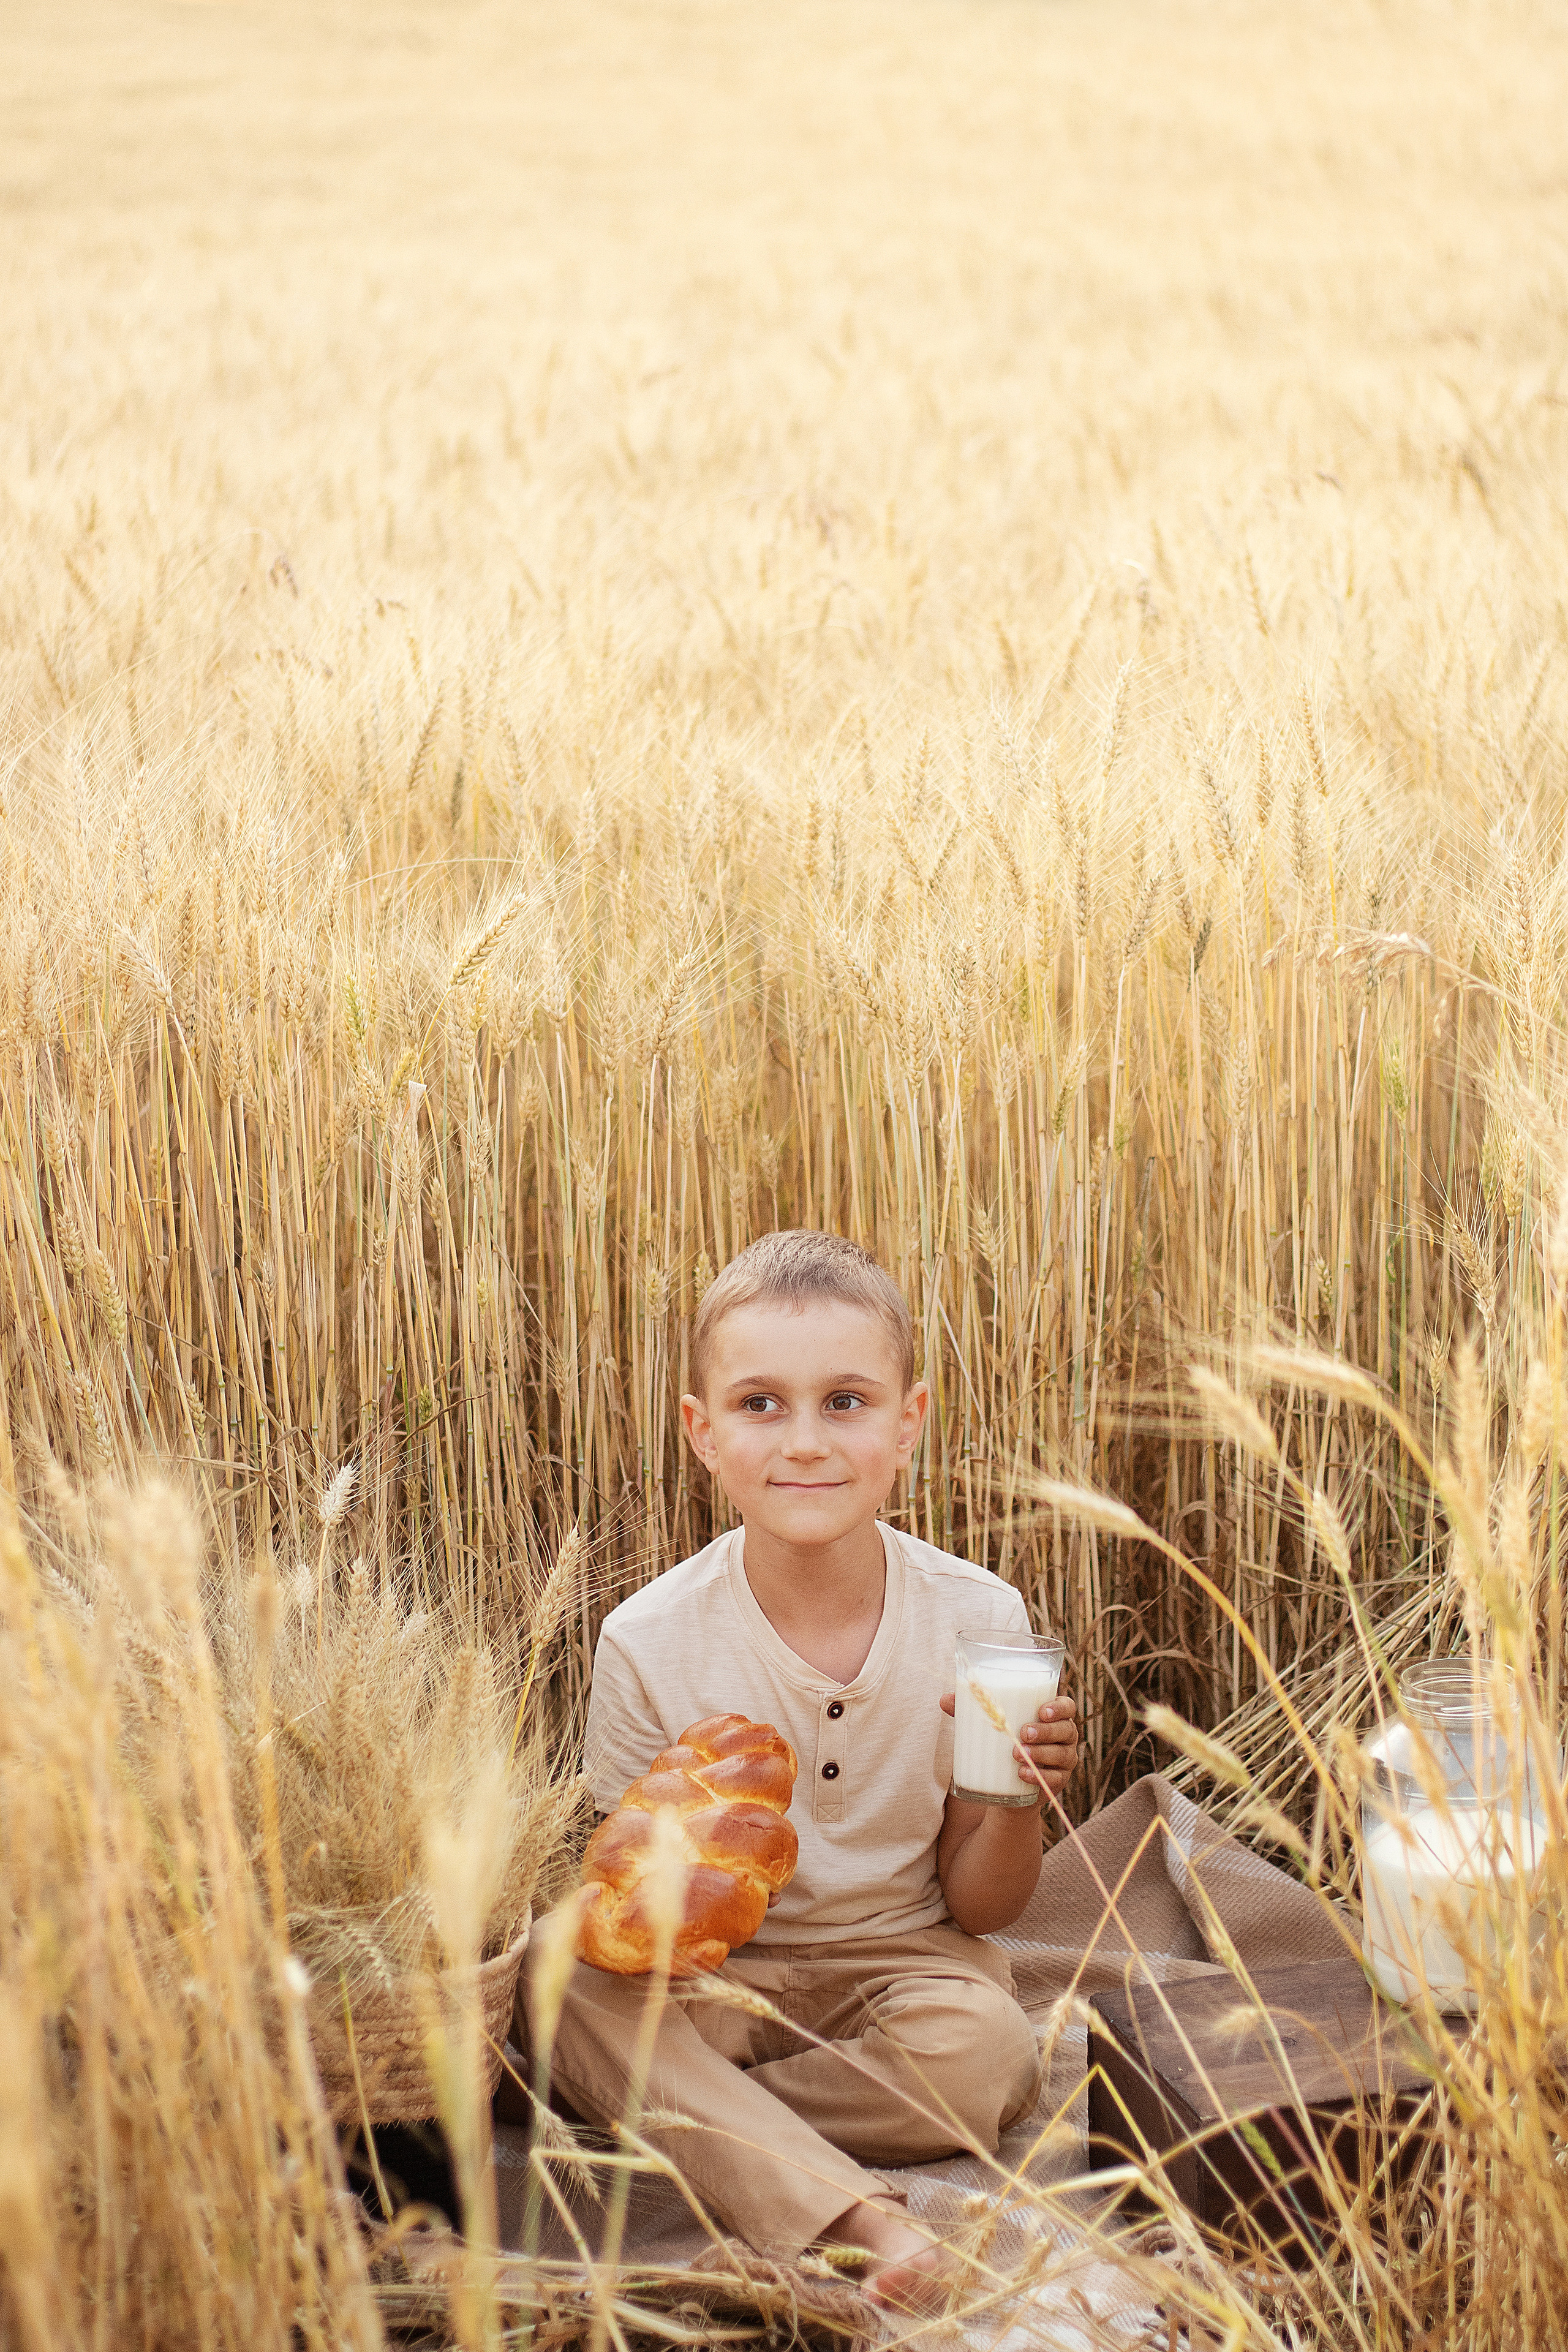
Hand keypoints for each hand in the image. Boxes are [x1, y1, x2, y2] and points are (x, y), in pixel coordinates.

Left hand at [939, 1690, 1078, 1802]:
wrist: (1006, 1785)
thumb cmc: (1001, 1743)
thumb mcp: (988, 1725)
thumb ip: (969, 1711)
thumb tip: (945, 1700)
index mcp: (1052, 1717)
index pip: (1067, 1707)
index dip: (1059, 1708)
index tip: (1041, 1710)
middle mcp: (1064, 1737)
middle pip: (1065, 1730)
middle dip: (1046, 1731)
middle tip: (1023, 1733)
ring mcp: (1063, 1761)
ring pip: (1062, 1755)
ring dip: (1041, 1753)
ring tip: (1017, 1754)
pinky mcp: (1057, 1782)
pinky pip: (1055, 1779)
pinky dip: (1040, 1777)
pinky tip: (1023, 1774)